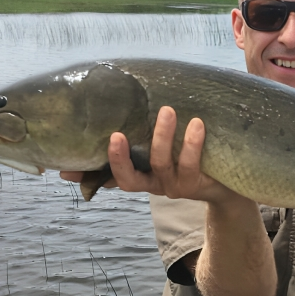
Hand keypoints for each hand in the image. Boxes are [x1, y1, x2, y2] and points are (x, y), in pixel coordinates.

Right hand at [61, 107, 241, 204]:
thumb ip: (143, 134)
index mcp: (140, 175)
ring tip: (167, 110)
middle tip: (116, 134)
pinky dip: (192, 143)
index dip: (88, 176)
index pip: (108, 177)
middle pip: (129, 178)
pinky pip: (190, 164)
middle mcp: (153, 183)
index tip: (69, 170)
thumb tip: (118, 110)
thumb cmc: (187, 158)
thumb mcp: (163, 149)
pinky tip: (196, 124)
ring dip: (162, 137)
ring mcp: (173, 185)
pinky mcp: (194, 184)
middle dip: (119, 159)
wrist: (225, 184)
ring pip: (161, 164)